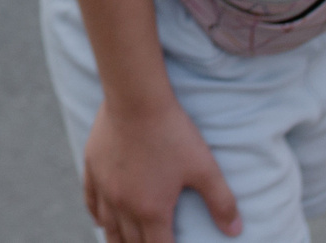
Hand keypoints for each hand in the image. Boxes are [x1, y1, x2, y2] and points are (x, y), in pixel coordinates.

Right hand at [83, 97, 240, 241]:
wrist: (135, 98)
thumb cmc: (172, 133)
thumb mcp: (204, 168)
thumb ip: (222, 203)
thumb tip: (236, 230)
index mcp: (152, 210)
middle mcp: (123, 204)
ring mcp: (104, 187)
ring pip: (108, 227)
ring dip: (118, 242)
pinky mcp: (92, 168)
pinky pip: (90, 202)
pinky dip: (97, 217)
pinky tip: (101, 221)